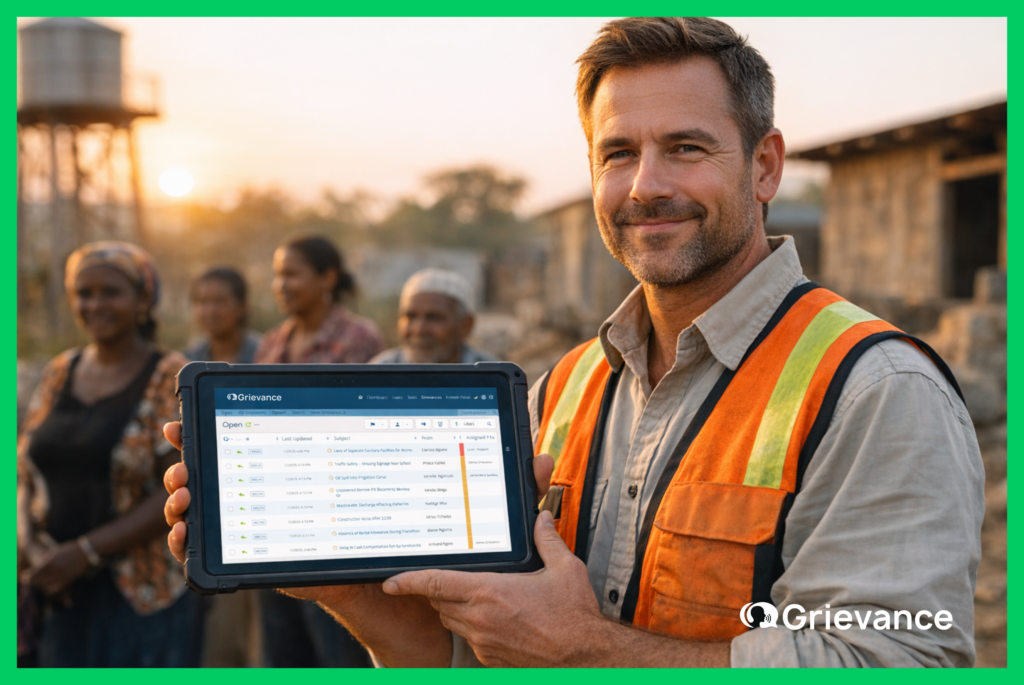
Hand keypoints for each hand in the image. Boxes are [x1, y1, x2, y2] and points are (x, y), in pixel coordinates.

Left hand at [25, 541, 89, 596]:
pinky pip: (53, 590)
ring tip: (41, 582)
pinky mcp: (67, 581)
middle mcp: (54, 571)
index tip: (25, 576)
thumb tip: (34, 570)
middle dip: (33, 581)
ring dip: (41, 585)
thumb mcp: (54, 553)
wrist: (85, 552)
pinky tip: (50, 585)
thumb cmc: (68, 550)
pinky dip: (49, 589)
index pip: (33, 574)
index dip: (27, 576)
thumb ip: (44, 561)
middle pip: (37, 582)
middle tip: (33, 580)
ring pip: (44, 587)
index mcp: (49, 562)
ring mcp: (61, 577)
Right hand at [162, 420, 554, 571]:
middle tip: (173, 436)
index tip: (213, 402)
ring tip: (174, 485)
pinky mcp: (313, 578)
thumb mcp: (482, 520)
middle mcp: (328, 510)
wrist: (445, 631)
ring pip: (248, 513)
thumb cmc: (459, 571)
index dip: (259, 421)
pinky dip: (224, 551)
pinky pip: (263, 564)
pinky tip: (189, 539)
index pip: (307, 444)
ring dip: (201, 496)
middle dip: (209, 451)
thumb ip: (511, 489)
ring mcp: (314, 543)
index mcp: (358, 486)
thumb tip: (547, 461)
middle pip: (260, 472)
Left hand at [382, 509, 605, 666]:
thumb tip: (542, 519)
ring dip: (454, 607)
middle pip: (440, 601)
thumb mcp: (564, 569)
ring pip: (452, 620)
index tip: (391, 581)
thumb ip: (547, 540)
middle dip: (437, 589)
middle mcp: (480, 619)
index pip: (436, 583)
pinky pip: (469, 638)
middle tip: (444, 577)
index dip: (408, 582)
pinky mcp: (491, 658)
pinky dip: (472, 626)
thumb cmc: (574, 618)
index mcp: (490, 593)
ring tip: (474, 595)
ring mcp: (483, 642)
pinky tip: (494, 618)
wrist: (585, 658)